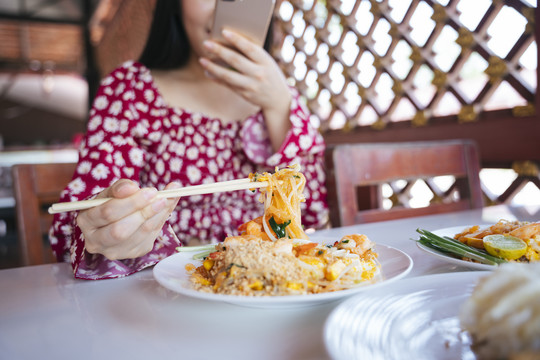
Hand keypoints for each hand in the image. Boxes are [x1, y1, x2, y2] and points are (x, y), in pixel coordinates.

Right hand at [76, 179, 180, 259]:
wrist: (116, 220)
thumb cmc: (112, 203)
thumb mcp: (112, 192)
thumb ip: (121, 188)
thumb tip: (132, 187)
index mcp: (86, 221)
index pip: (108, 212)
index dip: (131, 202)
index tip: (151, 191)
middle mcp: (96, 241)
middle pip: (120, 230)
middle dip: (143, 212)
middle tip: (161, 198)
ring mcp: (114, 251)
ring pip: (138, 235)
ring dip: (156, 217)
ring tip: (166, 201)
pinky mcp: (131, 254)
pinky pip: (149, 239)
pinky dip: (159, 222)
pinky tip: (164, 210)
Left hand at [199, 29, 291, 150]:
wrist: (278, 99)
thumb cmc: (270, 74)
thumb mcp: (267, 62)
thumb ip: (253, 55)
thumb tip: (229, 44)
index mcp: (266, 62)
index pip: (250, 49)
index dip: (237, 40)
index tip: (224, 32)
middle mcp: (259, 73)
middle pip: (236, 60)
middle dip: (219, 51)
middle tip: (206, 44)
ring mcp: (251, 85)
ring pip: (228, 75)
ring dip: (213, 67)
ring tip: (202, 60)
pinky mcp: (245, 94)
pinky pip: (227, 85)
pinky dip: (216, 78)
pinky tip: (208, 72)